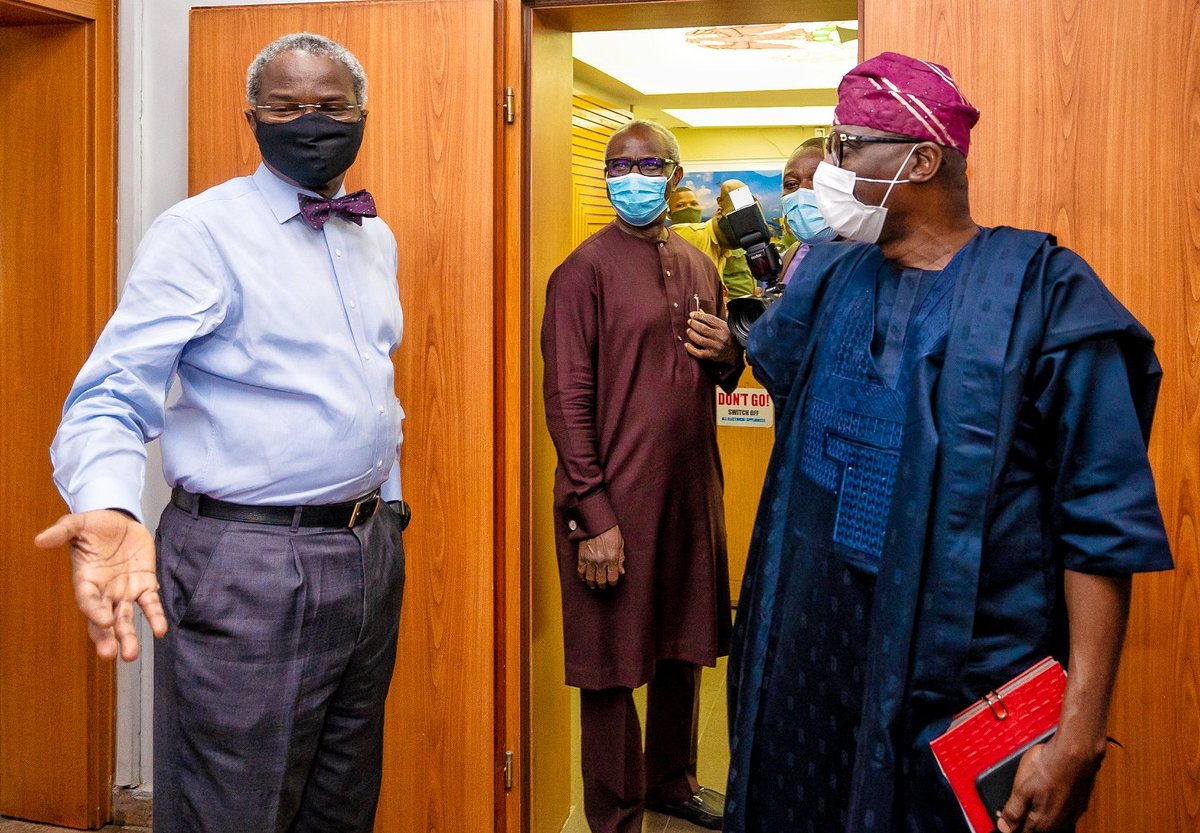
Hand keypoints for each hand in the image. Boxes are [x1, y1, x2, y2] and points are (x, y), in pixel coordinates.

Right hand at [35, 509, 167, 660]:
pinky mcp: (145, 585)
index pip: (88, 600)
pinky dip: (155, 617)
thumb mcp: (78, 523)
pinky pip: (150, 604)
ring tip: (131, 654)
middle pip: (104, 620)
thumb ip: (63, 531)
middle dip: (106, 637)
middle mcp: (105, 591)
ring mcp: (125, 591)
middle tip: (109, 655)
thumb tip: (40, 540)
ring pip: (126, 619)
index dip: (94, 612)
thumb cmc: (96, 525)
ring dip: (129, 637)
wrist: (122, 520)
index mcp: (86, 580)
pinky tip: (161, 630)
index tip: (104, 621)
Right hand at [577, 525, 624, 589]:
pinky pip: (580, 571)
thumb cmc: (609, 530)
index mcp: (612, 558)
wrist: (595, 521)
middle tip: (603, 586)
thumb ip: (620, 559)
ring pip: (590, 578)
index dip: (613, 582)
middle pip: (601, 580)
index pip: (612, 577)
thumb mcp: (620, 544)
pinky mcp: (581, 556)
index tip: (612, 582)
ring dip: (592, 583)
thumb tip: (621, 571)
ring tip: (594, 585)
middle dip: (603, 585)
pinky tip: (584, 578)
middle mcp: (601, 561)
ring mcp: (590, 559)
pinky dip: (582, 576)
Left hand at [685, 310, 739, 364]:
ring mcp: (716, 347)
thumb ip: (711, 319)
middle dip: (694, 324)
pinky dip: (691, 349)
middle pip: (703, 329)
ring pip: (699, 340)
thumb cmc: (729, 337)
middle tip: (689, 322)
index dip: (698, 315)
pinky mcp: (712, 355)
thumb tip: (699, 311)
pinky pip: (699, 353)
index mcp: (723, 327)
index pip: (709, 319)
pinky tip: (686, 344)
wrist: (737, 353)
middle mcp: (720, 337)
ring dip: (691, 334)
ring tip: (688, 330)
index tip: (692, 314)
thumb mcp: (723, 325)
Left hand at [996, 737, 1104, 831]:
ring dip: (1041, 817)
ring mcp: (1072, 813)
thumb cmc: (1049, 765)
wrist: (1077, 752)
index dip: (1012, 828)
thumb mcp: (1022, 788)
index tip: (1006, 823)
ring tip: (1031, 806)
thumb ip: (1013, 809)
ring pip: (1053, 823)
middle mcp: (1060, 822)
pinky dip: (1054, 809)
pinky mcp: (1080, 802)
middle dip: (1026, 823)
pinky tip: (1050, 799)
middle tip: (1015, 814)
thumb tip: (1004, 827)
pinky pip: (1064, 813)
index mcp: (1043, 821)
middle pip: (1039, 830)